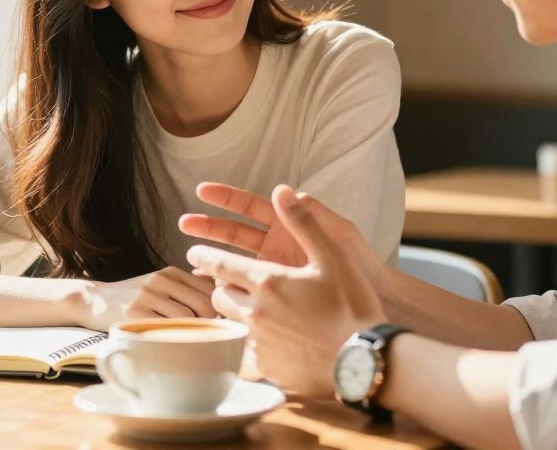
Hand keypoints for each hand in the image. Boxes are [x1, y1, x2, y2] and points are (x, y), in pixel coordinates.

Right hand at [80, 267, 216, 331]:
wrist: (93, 301)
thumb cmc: (135, 300)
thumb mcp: (161, 287)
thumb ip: (188, 291)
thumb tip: (223, 303)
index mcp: (172, 272)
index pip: (211, 289)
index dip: (221, 310)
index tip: (219, 326)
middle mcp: (162, 280)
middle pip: (205, 304)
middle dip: (212, 324)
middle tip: (208, 340)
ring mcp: (147, 295)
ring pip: (188, 318)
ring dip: (192, 335)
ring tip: (187, 344)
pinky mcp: (134, 313)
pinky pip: (166, 329)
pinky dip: (173, 340)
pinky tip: (169, 346)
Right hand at [179, 183, 386, 285]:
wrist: (376, 303)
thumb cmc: (362, 266)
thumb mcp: (339, 236)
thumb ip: (312, 214)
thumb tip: (285, 190)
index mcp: (290, 225)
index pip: (251, 207)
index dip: (226, 198)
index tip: (202, 191)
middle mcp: (278, 245)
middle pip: (236, 232)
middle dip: (209, 226)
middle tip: (184, 223)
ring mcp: (276, 271)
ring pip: (236, 259)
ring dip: (213, 257)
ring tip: (189, 257)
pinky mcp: (277, 295)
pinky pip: (245, 287)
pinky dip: (226, 286)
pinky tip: (208, 289)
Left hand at [187, 186, 385, 396]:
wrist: (364, 359)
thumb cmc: (352, 305)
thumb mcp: (332, 256)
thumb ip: (304, 222)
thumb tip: (282, 190)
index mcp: (267, 280)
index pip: (219, 264)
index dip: (203, 256)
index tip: (192, 252)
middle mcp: (255, 310)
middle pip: (219, 294)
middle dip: (220, 285)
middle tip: (228, 282)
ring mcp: (258, 341)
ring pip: (230, 321)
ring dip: (234, 310)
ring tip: (252, 308)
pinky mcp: (266, 365)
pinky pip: (246, 347)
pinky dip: (252, 337)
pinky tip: (274, 337)